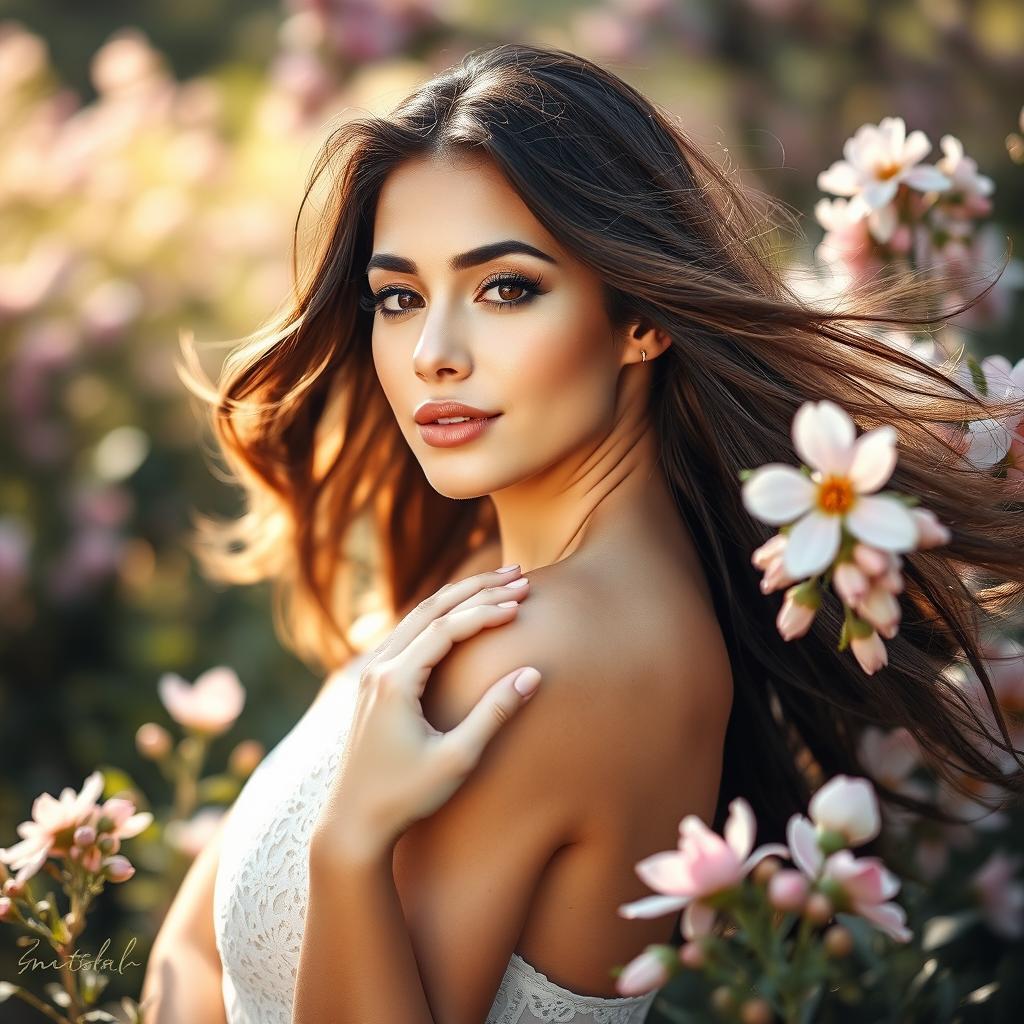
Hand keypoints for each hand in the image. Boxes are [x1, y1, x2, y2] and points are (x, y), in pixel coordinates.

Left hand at [312, 565, 541, 862]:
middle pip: (432, 609)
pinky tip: (465, 610)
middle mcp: (378, 668)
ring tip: (500, 582)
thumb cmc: (406, 796)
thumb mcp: (457, 758)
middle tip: (521, 574)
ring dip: (460, 596)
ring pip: (419, 616)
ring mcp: (371, 673)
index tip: (523, 602)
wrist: (353, 823)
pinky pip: (410, 632)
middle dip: (478, 589)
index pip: (447, 628)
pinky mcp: (373, 683)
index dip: (488, 611)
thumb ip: (495, 713)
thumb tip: (532, 674)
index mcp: (395, 681)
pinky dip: (442, 614)